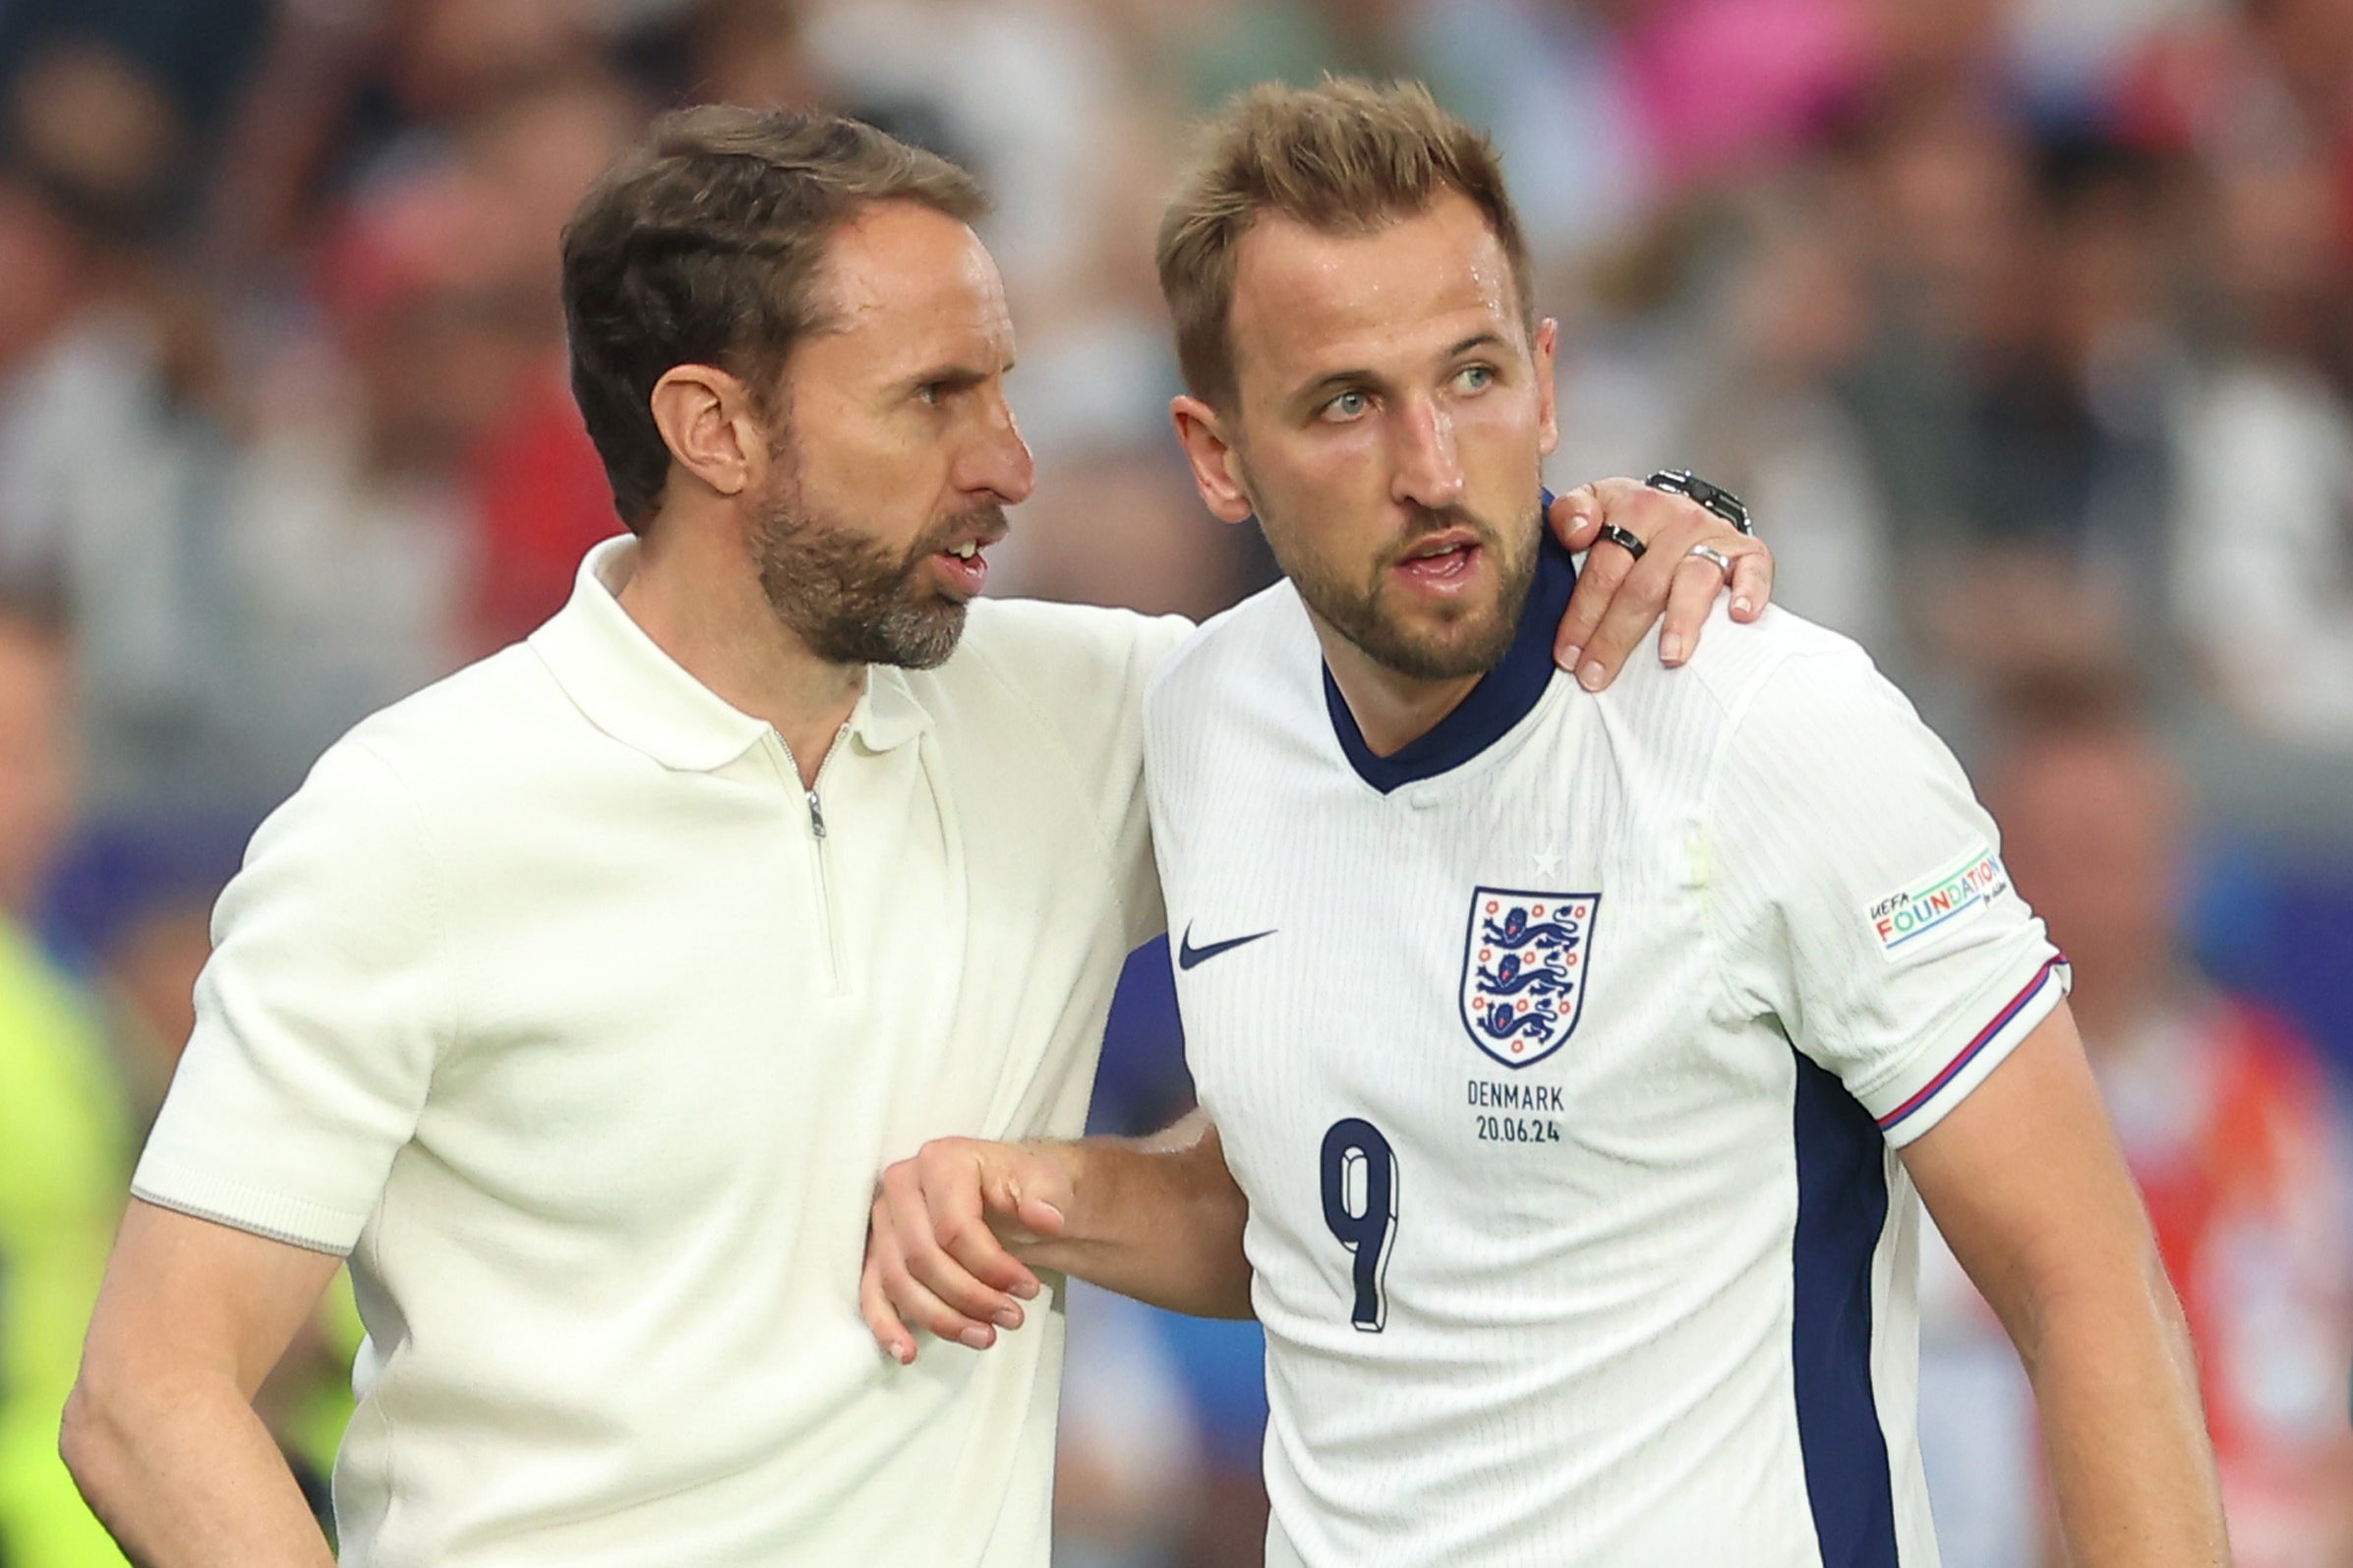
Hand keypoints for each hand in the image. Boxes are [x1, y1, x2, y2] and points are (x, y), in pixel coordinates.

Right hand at [861, 1136, 1078, 1364]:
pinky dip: (886, 1326)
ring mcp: (884, 1220)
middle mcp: (901, 1185)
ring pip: (899, 1282)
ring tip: (986, 1337)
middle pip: (923, 1259)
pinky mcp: (878, 1251)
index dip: (991, 1267)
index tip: (1029, 1290)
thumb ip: (1045, 1198)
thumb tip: (1047, 1219)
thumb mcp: (1046, 1183)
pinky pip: (871, 1293)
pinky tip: (907, 1353)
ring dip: (942, 1319)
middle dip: (970, 1298)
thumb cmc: (1025, 1187)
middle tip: (1013, 1318)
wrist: (1012, 1195)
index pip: (954, 1228)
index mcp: (939, 1161)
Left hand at [1546, 477, 1774, 689]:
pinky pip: (1754, 570)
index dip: (1582, 616)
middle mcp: (1675, 520)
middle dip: (1616, 636)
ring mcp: (1713, 535)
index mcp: (1632, 508)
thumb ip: (1570, 514)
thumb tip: (1577, 530)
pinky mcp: (1748, 551)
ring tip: (1669, 656)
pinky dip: (1749, 591)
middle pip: (1643, 586)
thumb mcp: (1592, 505)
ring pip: (1693, 581)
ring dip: (1680, 621)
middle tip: (1598, 674)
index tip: (1567, 656)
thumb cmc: (1631, 521)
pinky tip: (1739, 615)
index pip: (1604, 570)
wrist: (1678, 511)